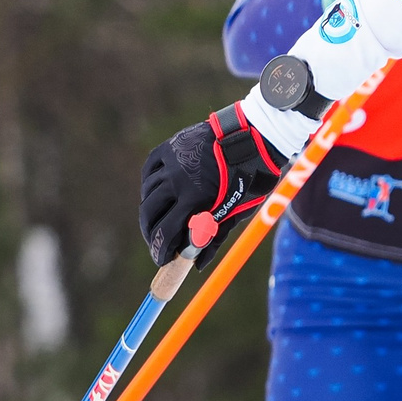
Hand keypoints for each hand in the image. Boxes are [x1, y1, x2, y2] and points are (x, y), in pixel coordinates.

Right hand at [138, 103, 283, 263]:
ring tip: (159, 220)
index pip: (166, 232)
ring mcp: (170, 162)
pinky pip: (150, 172)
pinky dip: (151, 186)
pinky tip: (158, 194)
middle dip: (151, 234)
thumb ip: (213, 237)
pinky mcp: (168, 148)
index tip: (161, 260)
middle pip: (149, 215)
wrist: (254, 137)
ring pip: (147, 194)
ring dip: (150, 211)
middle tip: (157, 242)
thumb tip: (196, 264)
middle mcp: (177, 180)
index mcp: (195, 198)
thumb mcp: (236, 211)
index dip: (161, 250)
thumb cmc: (249, 178)